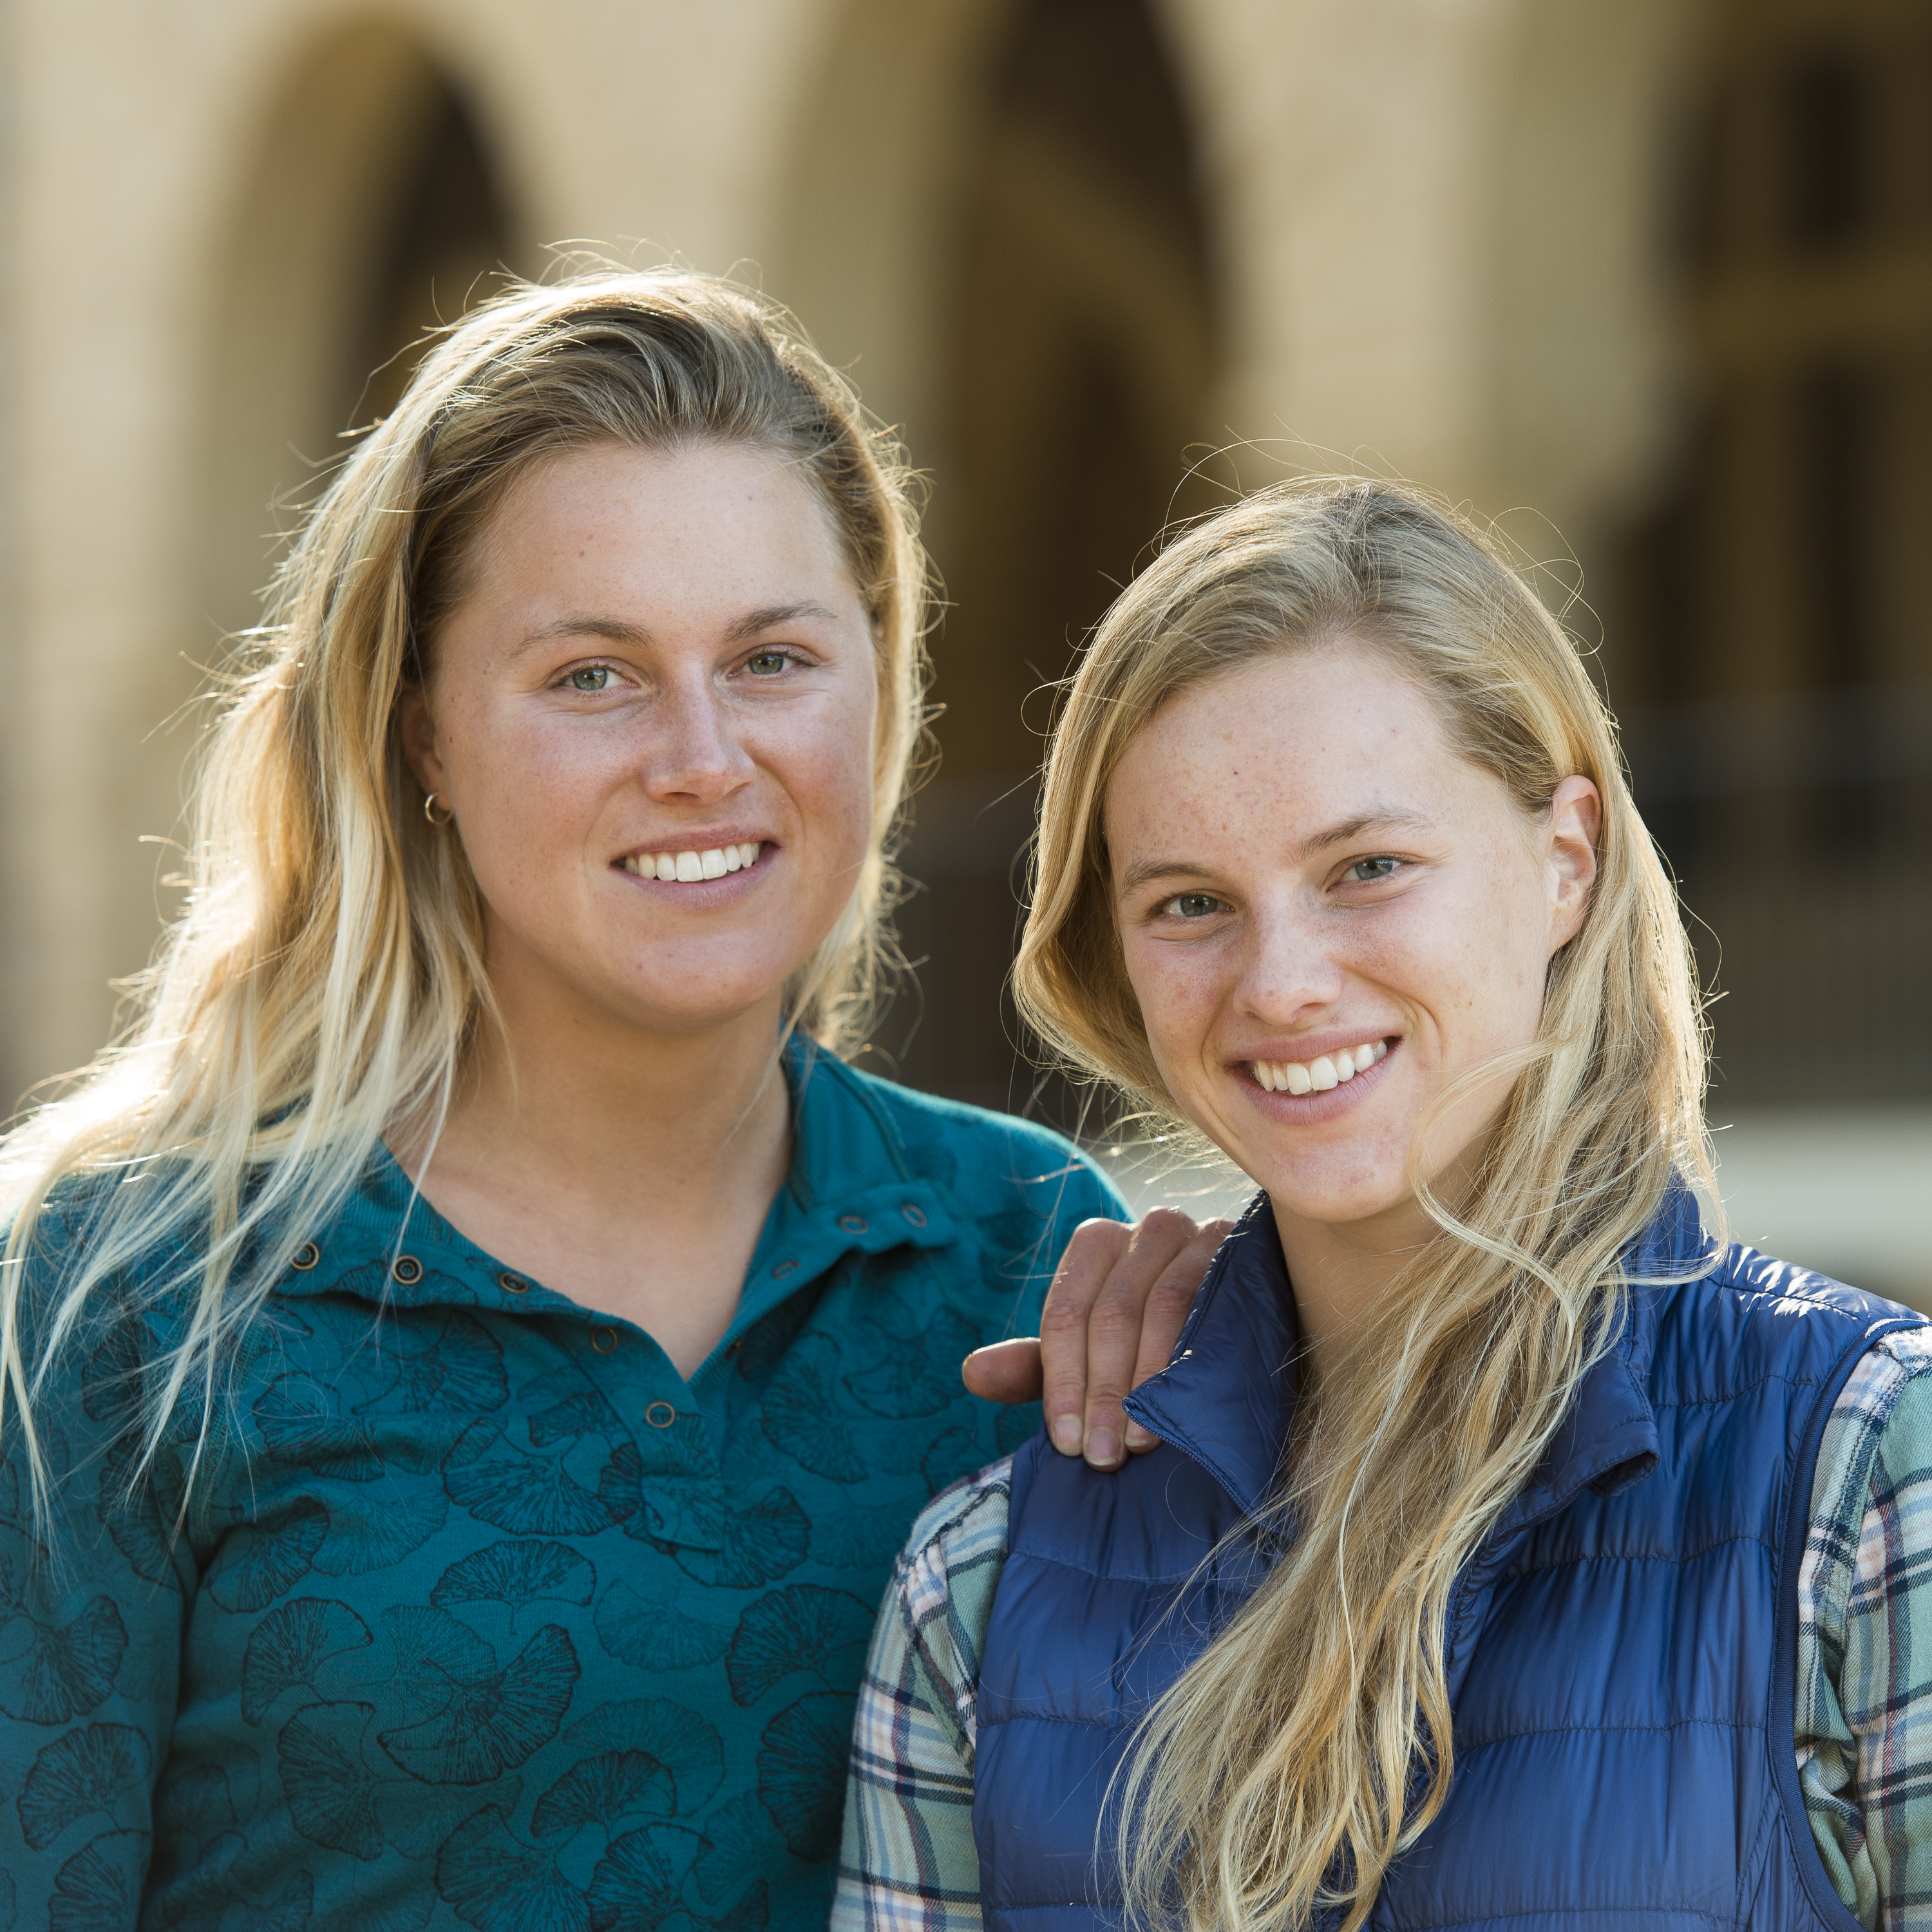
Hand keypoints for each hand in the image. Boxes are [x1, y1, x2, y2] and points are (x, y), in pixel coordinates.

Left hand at [960, 1209, 1231, 1468]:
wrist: (1236, 1318)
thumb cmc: (1147, 1341)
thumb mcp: (1089, 1355)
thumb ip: (1037, 1366)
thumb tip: (972, 1375)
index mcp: (1096, 1244)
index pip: (1066, 1313)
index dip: (1062, 1382)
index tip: (1064, 1441)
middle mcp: (1145, 1229)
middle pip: (1111, 1312)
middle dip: (1102, 1391)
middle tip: (1100, 1455)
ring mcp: (1198, 1234)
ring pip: (1162, 1306)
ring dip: (1146, 1381)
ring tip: (1137, 1443)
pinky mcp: (1241, 1251)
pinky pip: (1212, 1301)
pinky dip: (1193, 1356)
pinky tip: (1184, 1403)